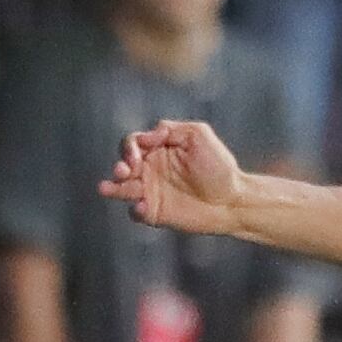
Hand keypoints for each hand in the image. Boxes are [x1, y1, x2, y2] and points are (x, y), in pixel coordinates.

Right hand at [100, 121, 246, 235]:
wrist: (233, 200)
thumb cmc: (219, 166)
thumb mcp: (198, 135)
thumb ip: (171, 129)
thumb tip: (146, 136)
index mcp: (159, 149)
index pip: (133, 144)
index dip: (130, 148)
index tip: (138, 156)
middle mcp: (151, 169)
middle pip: (123, 165)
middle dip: (119, 167)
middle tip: (124, 171)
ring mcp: (151, 192)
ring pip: (122, 189)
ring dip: (113, 188)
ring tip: (107, 188)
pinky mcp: (155, 213)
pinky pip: (135, 212)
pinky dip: (134, 209)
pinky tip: (142, 206)